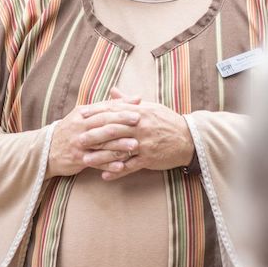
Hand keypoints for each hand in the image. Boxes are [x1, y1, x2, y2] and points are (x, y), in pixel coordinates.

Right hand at [46, 94, 141, 178]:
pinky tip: (121, 167)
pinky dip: (108, 165)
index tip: (138, 106)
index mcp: (82, 114)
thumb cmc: (72, 130)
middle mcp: (80, 127)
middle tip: (139, 122)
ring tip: (135, 145)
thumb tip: (135, 98)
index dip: (121, 107)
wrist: (47, 150)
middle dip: (121, 122)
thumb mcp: (84, 115)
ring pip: (101, 143)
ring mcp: (78, 144)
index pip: (103, 109)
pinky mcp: (78, 159)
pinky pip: (95, 162)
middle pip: (103, 123)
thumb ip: (108, 107)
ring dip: (118, 145)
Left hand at [80, 87, 194, 180]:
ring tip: (85, 160)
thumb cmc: (167, 121)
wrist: (189, 138)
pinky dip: (116, 172)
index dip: (96, 112)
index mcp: (139, 111)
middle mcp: (140, 126)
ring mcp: (144, 143)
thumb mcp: (149, 107)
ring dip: (101, 156)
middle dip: (94, 134)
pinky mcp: (149, 158)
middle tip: (78, 139)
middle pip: (113, 129)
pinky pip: (130, 166)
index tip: (81, 114)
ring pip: (118, 149)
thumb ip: (128, 101)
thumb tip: (113, 91)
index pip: (114, 110)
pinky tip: (104, 176)